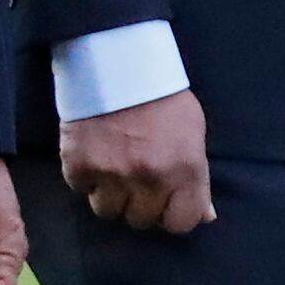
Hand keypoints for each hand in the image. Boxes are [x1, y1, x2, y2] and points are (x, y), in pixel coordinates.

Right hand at [60, 89, 213, 236]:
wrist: (117, 60)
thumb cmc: (161, 93)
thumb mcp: (193, 130)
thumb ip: (198, 177)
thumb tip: (205, 216)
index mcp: (184, 169)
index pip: (181, 223)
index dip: (172, 214)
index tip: (165, 201)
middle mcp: (150, 178)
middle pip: (141, 220)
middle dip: (140, 204)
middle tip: (136, 178)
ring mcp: (112, 174)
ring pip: (108, 211)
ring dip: (110, 195)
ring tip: (113, 168)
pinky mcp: (79, 165)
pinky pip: (81, 190)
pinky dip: (86, 177)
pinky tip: (94, 153)